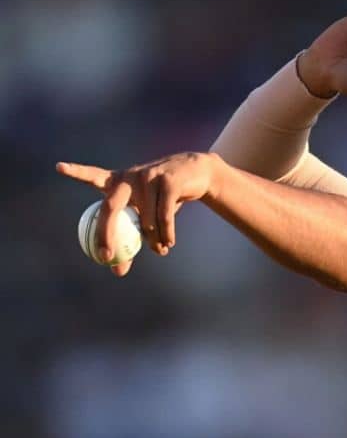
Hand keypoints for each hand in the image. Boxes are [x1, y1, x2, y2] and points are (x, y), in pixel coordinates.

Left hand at [57, 152, 220, 276]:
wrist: (197, 174)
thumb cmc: (164, 197)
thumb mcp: (146, 216)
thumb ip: (130, 239)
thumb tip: (117, 271)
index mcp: (118, 181)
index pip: (93, 175)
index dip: (76, 171)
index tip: (59, 167)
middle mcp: (130, 177)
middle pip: (110, 206)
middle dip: (106, 233)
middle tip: (107, 256)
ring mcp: (149, 177)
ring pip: (145, 219)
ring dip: (152, 241)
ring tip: (161, 250)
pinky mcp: (168, 181)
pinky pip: (164, 216)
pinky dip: (166, 234)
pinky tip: (169, 243)